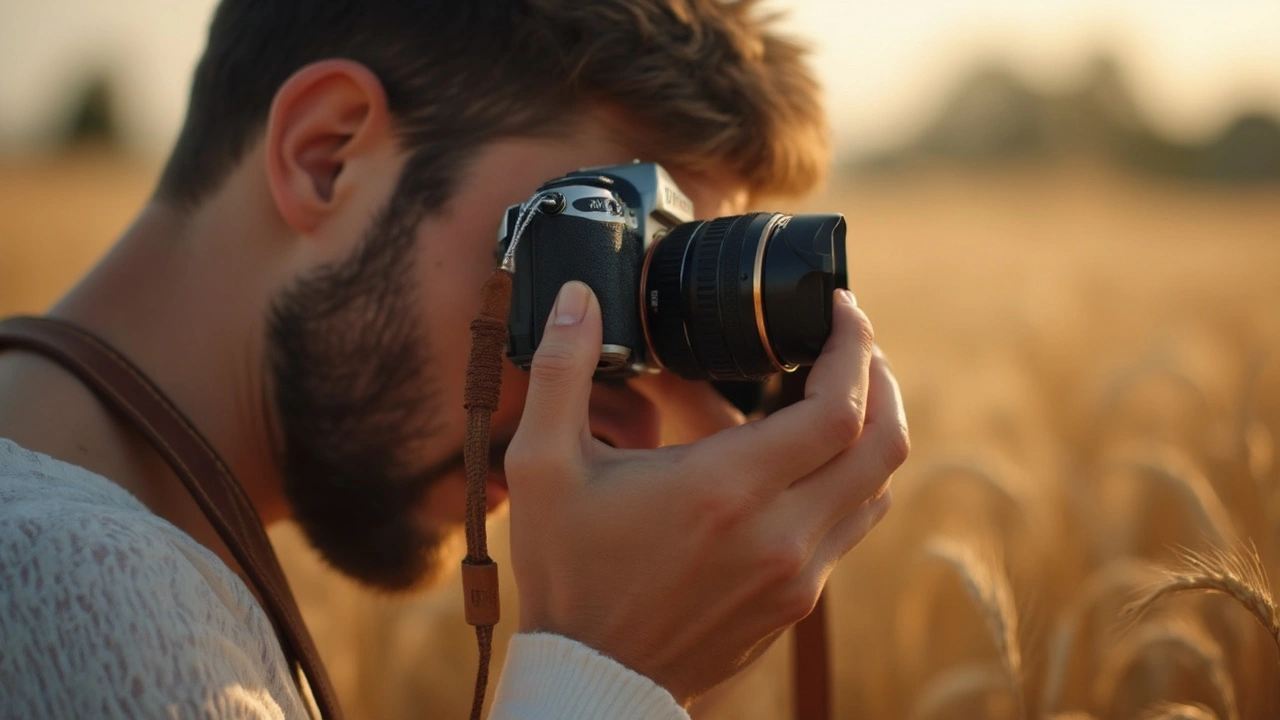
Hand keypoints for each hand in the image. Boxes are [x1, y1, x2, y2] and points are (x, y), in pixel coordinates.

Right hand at [504, 281, 907, 704]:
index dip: (854, 347)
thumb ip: (561, 373)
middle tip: (853, 341)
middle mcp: (779, 533)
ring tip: (842, 390)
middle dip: (881, 379)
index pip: (838, 409)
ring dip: (873, 430)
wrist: (593, 678)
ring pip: (876, 487)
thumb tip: (575, 298)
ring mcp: (797, 574)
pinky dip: (850, 480)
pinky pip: (851, 527)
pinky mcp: (796, 602)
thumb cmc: (567, 573)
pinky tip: (813, 458)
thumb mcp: (543, 469)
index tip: (842, 309)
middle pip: (883, 443)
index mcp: (725, 488)